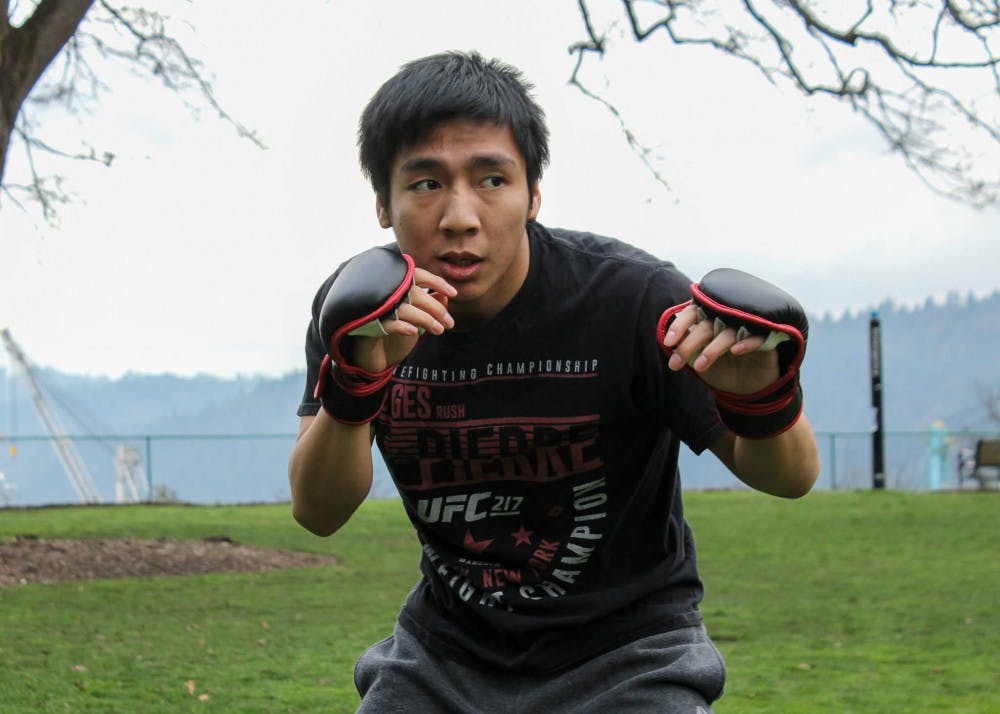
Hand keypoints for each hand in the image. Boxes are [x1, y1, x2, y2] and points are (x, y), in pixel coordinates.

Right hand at [351, 267, 456, 371]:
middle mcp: (385, 294)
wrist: (375, 358)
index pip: (416, 275)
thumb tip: (445, 297)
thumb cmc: (396, 336)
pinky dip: (402, 326)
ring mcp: (376, 310)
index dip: (436, 282)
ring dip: (425, 319)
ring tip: (439, 330)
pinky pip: (387, 323)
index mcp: (396, 288)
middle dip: (436, 308)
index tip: (453, 294)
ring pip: (404, 308)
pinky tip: (414, 331)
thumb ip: (430, 306)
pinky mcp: (369, 326)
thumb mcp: (417, 320)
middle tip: (450, 322)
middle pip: (414, 293)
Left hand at [661, 304, 778, 394]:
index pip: (693, 313)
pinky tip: (735, 351)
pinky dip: (745, 343)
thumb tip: (667, 340)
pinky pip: (756, 337)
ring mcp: (748, 329)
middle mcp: (729, 320)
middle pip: (706, 324)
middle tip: (676, 362)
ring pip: (727, 332)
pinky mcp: (767, 339)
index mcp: (711, 319)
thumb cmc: (721, 371)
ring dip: (712, 349)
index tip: (668, 343)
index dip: (680, 325)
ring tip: (700, 367)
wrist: (748, 391)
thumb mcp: (698, 360)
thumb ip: (686, 347)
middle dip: (689, 344)